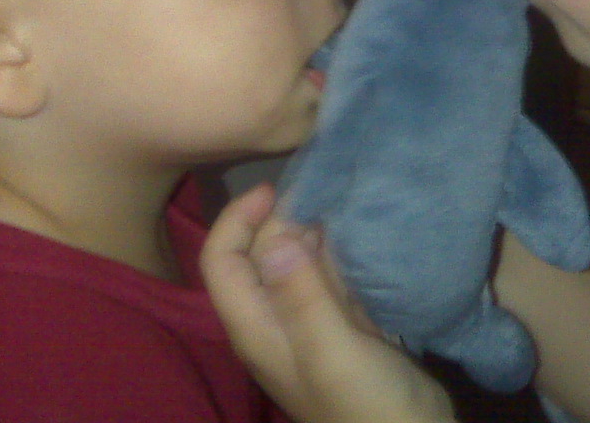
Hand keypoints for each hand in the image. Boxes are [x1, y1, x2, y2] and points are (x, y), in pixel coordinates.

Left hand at [204, 183, 457, 422]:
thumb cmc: (367, 408)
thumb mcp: (333, 352)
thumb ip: (303, 297)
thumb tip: (274, 238)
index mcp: (258, 329)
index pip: (223, 261)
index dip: (239, 220)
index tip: (276, 188)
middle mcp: (276, 322)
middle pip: (261, 254)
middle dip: (284, 217)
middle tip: (325, 189)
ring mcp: (311, 323)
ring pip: (297, 261)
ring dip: (314, 229)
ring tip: (344, 196)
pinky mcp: (345, 325)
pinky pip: (330, 275)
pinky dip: (339, 249)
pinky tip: (363, 230)